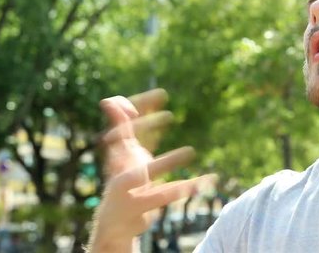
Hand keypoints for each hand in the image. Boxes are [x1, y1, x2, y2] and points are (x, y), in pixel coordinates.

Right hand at [88, 89, 210, 251]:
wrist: (113, 225)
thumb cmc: (125, 183)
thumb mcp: (126, 153)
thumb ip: (126, 127)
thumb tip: (111, 100)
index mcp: (119, 152)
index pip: (124, 125)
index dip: (139, 108)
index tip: (162, 94)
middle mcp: (117, 167)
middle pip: (123, 144)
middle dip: (143, 128)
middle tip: (169, 115)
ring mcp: (125, 189)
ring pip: (144, 173)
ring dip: (166, 162)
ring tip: (190, 151)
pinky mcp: (138, 207)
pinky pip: (163, 196)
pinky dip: (184, 188)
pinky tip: (206, 180)